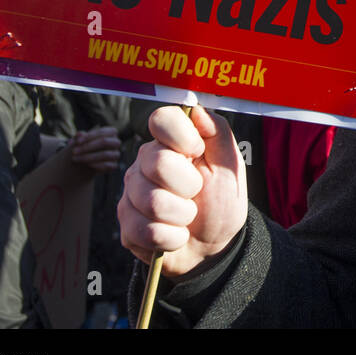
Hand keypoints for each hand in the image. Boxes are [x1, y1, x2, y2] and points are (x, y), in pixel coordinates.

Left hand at [68, 126, 121, 171]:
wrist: (82, 163)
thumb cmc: (82, 148)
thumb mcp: (78, 142)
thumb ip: (79, 137)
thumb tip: (80, 134)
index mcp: (110, 133)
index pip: (102, 132)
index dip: (90, 136)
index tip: (77, 142)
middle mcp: (115, 142)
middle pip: (105, 142)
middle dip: (88, 147)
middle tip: (74, 151)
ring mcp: (115, 154)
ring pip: (106, 154)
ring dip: (89, 157)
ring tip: (76, 159)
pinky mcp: (113, 165)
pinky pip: (108, 165)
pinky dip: (97, 165)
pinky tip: (87, 165)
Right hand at [118, 106, 247, 277]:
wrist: (214, 245)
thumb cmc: (222, 200)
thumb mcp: (229, 165)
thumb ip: (218, 132)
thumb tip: (197, 109)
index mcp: (170, 143)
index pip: (161, 119)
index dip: (181, 135)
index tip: (198, 151)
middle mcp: (144, 164)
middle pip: (158, 163)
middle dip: (189, 185)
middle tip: (196, 193)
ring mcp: (131, 194)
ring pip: (153, 202)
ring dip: (183, 215)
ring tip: (188, 216)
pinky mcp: (126, 226)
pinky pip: (148, 231)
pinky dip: (173, 238)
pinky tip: (177, 235)